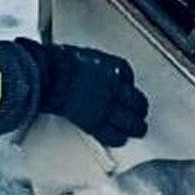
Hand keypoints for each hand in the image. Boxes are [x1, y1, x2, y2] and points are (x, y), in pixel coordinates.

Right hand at [17, 37, 148, 147]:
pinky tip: (120, 138)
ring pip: (129, 121)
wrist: (53, 76)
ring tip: (138, 129)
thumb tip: (88, 66)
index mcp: (111, 68)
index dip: (129, 83)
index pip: (128, 76)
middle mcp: (113, 88)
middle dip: (140, 107)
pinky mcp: (95, 122)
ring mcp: (106, 106)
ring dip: (135, 126)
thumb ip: (91, 65)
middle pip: (135, 101)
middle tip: (141, 111)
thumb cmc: (60, 63)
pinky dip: (117, 137)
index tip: (128, 87)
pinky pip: (111, 134)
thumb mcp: (82, 55)